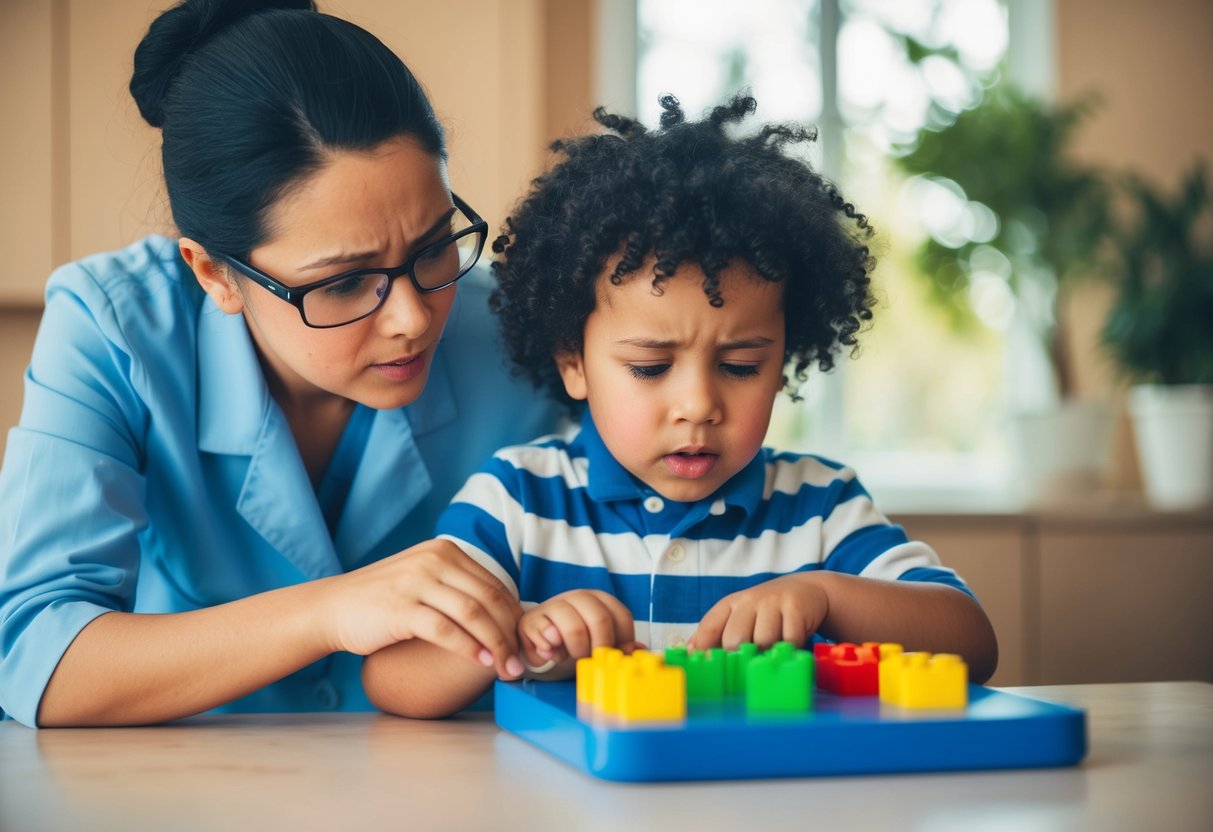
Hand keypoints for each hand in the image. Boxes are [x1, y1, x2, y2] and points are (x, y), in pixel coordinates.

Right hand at [320, 538, 523, 678]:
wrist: (333, 607)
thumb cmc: (383, 601)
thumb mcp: (424, 580)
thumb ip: (457, 588)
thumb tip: (502, 616)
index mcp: (445, 551)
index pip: (494, 584)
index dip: (515, 616)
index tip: (525, 642)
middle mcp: (434, 560)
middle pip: (490, 598)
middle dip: (511, 633)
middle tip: (522, 661)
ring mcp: (417, 581)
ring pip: (473, 614)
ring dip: (496, 644)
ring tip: (507, 668)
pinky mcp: (401, 607)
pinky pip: (446, 629)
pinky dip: (469, 648)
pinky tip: (482, 662)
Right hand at [518, 590, 636, 669]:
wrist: (540, 644)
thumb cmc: (576, 643)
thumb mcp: (600, 642)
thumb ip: (620, 645)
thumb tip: (640, 651)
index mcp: (600, 600)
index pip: (622, 617)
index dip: (623, 641)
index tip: (615, 657)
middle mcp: (579, 597)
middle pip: (600, 620)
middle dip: (599, 647)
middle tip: (592, 660)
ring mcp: (554, 605)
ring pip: (574, 627)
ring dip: (575, 650)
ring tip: (570, 656)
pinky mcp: (532, 620)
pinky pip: (546, 634)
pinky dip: (551, 650)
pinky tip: (552, 654)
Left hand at [688, 573, 828, 650]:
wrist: (806, 590)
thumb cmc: (766, 612)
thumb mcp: (740, 617)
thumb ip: (716, 635)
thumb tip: (688, 654)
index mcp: (730, 604)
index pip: (709, 627)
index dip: (703, 649)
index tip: (704, 668)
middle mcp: (749, 600)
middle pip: (734, 639)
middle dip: (741, 656)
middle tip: (749, 662)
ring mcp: (773, 602)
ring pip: (763, 641)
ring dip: (768, 653)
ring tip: (773, 651)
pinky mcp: (796, 608)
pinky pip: (789, 641)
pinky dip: (790, 649)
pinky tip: (791, 644)